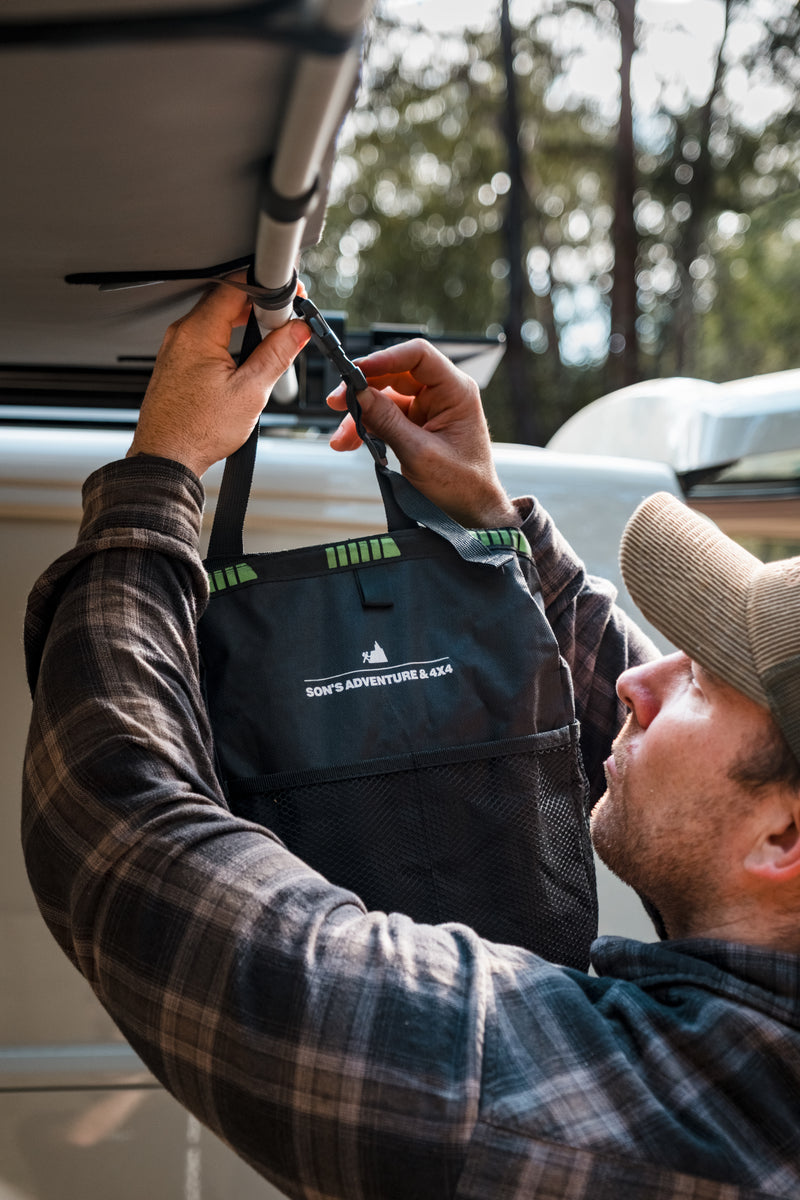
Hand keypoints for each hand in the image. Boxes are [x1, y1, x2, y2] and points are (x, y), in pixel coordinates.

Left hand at [127, 281, 309, 476]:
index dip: (268, 287)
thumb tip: (297, 330)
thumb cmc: (197, 432)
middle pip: (225, 299)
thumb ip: (277, 355)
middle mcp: (181, 335)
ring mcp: (176, 348)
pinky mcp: (176, 363)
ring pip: (215, 318)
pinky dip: (227, 337)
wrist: (167, 459)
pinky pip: (204, 337)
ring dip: (243, 322)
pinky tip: (243, 358)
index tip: (289, 299)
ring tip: (267, 341)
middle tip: (284, 321)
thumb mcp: (250, 392)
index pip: (235, 287)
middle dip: (258, 304)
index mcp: (198, 333)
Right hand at [327, 338, 518, 528]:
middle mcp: (443, 393)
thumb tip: (358, 393)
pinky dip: (367, 427)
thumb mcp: (419, 453)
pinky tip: (350, 442)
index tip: (355, 370)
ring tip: (342, 437)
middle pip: (394, 374)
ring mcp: (429, 408)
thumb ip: (387, 421)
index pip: (418, 356)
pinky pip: (385, 416)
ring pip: (385, 397)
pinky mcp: (417, 424)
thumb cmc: (462, 485)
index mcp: (456, 391)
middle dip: (363, 388)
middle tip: (337, 402)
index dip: (384, 358)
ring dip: (361, 414)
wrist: (471, 513)